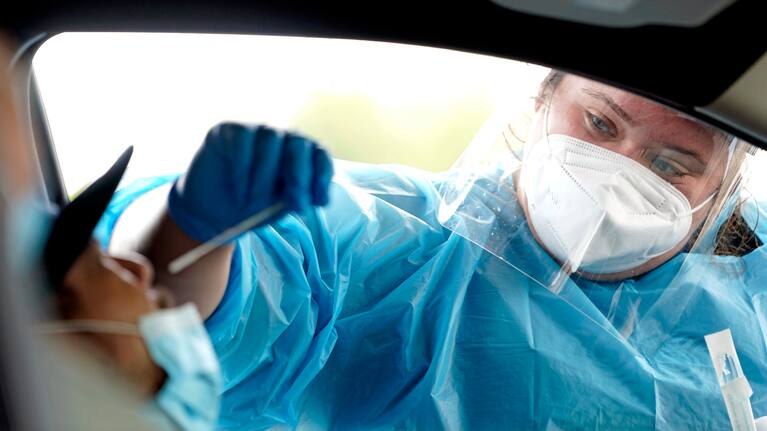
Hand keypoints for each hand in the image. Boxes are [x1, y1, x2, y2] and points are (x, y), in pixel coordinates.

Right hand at [167, 123, 332, 241]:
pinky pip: (242, 143)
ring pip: (270, 142)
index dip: (322, 175)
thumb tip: (317, 198)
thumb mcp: (280, 206)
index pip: (319, 154)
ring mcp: (256, 130)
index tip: (319, 201)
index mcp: (300, 155)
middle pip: (299, 144)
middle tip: (294, 204)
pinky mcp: (229, 129)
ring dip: (265, 179)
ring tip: (254, 205)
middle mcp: (281, 138)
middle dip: (299, 176)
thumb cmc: (252, 207)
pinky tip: (240, 195)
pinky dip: (243, 173)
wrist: (212, 213)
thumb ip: (297, 197)